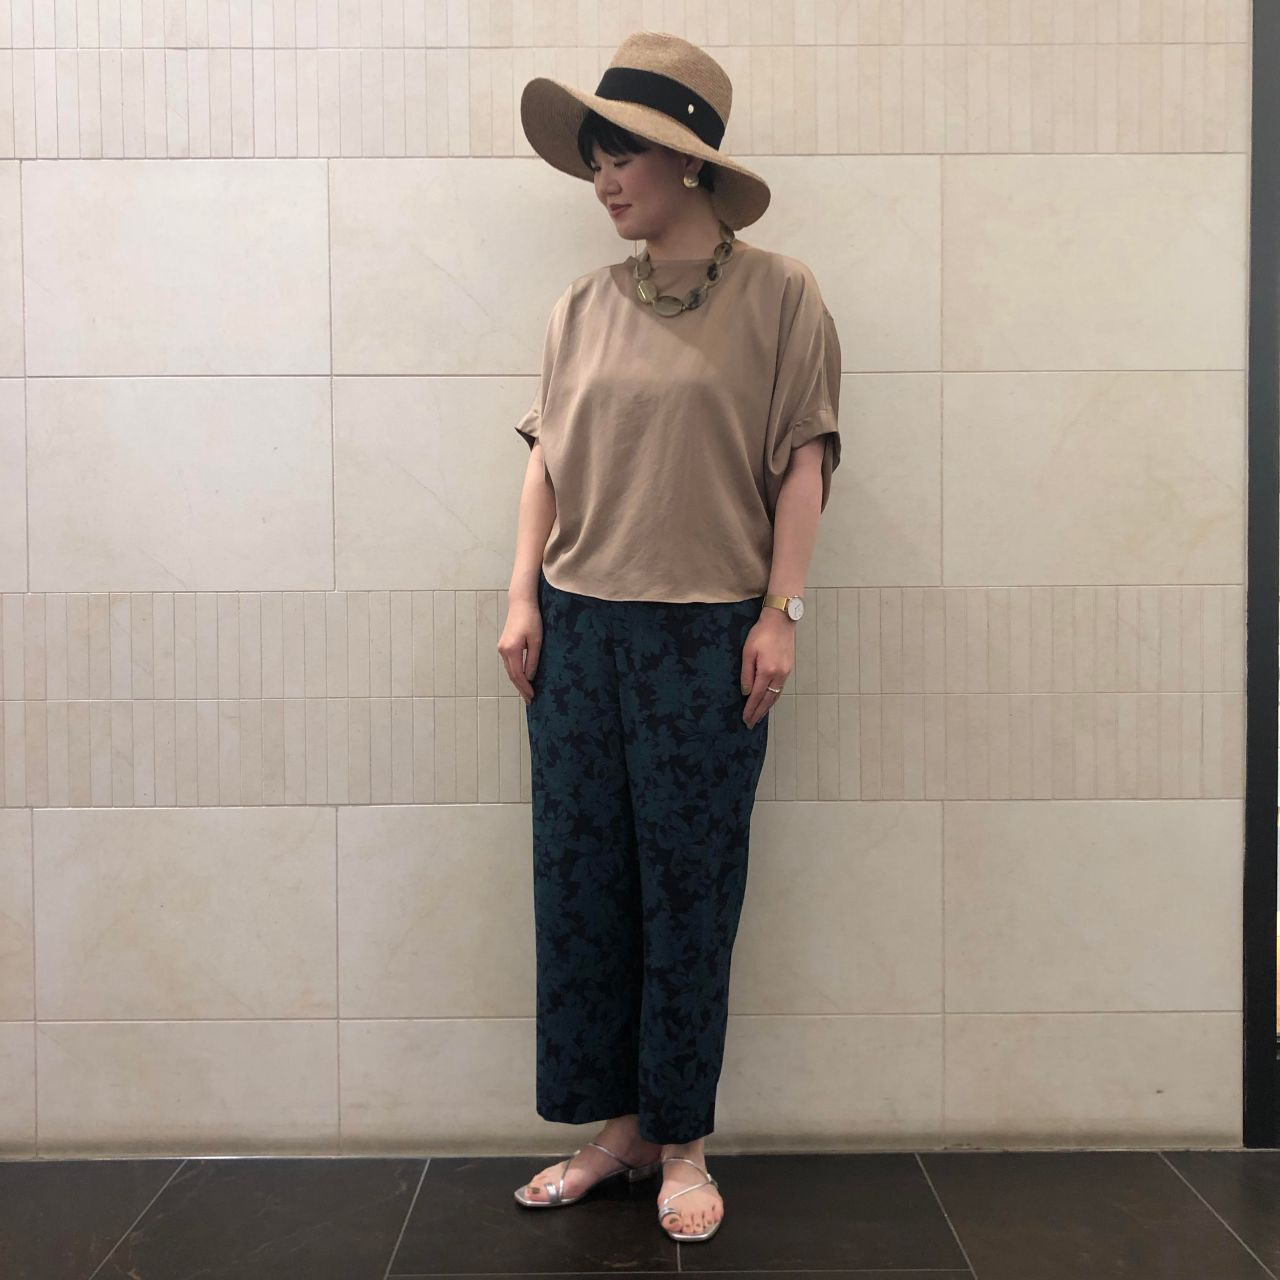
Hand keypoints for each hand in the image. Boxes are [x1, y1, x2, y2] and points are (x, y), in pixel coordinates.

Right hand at [498, 597, 541, 703]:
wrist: (521, 604)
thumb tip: (530, 677)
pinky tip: (523, 678)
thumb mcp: (536, 640)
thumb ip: (532, 659)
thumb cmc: (531, 619)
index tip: (532, 696)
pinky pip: (510, 664)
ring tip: (527, 692)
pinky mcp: (504, 645)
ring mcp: (502, 648)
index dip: (525, 687)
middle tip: (530, 700)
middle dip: (521, 688)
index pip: (518, 675)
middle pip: (512, 675)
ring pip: (510, 670)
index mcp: (511, 650)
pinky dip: (516, 673)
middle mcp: (503, 650)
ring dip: (518, 682)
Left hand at [740, 609, 792, 727]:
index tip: (745, 719)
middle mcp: (779, 675)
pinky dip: (774, 697)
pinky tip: (769, 701)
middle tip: (751, 724)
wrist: (781, 620)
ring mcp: (786, 672)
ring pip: (776, 695)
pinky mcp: (789, 668)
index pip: (757, 696)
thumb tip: (746, 692)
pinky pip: (780, 688)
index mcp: (767, 671)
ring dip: (767, 707)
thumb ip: (746, 674)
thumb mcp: (748, 652)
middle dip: (758, 713)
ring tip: (759, 716)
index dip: (751, 709)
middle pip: (768, 700)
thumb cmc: (761, 633)